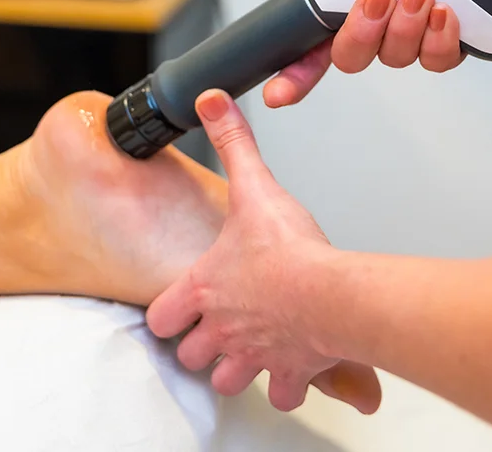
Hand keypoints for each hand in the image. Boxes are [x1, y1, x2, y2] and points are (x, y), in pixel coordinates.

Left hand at [146, 90, 380, 413]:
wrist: (331, 293)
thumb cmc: (291, 249)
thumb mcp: (255, 186)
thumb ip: (234, 142)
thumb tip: (212, 101)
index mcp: (205, 287)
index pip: (161, 318)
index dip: (169, 313)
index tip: (182, 305)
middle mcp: (223, 328)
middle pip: (190, 356)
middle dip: (200, 345)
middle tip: (217, 326)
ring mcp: (254, 353)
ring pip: (227, 379)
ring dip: (235, 367)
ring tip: (248, 348)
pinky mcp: (288, 369)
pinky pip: (280, 391)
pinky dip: (285, 382)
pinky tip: (292, 365)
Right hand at [262, 0, 464, 108]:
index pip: (309, 44)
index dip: (292, 74)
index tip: (277, 93)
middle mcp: (377, 25)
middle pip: (349, 56)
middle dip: (359, 32)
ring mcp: (412, 37)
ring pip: (394, 57)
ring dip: (403, 27)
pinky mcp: (450, 42)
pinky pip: (436, 59)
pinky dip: (437, 37)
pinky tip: (445, 11)